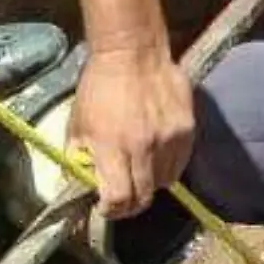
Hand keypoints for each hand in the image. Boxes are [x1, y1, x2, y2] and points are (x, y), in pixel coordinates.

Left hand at [68, 45, 194, 218]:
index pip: (119, 198)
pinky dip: (167, 168)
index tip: (106, 207)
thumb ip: (78, 159)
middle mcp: (144, 147)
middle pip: (144, 198)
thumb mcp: (76, 124)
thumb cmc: (99, 88)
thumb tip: (83, 187)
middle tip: (123, 200)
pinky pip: (179, 165)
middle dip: (130, 206)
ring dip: (149, 184)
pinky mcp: (187, 130)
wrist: (133, 53)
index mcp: (112, 146)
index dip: (112, 210)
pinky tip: (156, 156)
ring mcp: (169, 140)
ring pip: (164, 183)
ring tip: (139, 172)